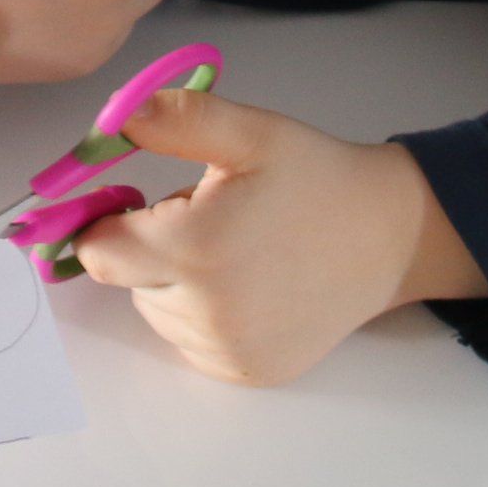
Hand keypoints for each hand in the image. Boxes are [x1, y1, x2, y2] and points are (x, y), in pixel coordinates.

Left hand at [71, 84, 487, 385]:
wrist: (389, 236)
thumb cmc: (316, 178)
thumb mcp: (251, 133)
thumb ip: (178, 119)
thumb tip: (115, 114)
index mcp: (198, 249)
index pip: (99, 252)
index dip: (105, 222)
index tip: (133, 201)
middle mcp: (207, 313)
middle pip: (125, 281)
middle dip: (148, 246)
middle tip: (208, 216)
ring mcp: (228, 351)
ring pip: (156, 311)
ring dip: (174, 282)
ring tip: (234, 249)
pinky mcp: (247, 373)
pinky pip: (189, 342)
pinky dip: (201, 314)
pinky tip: (247, 285)